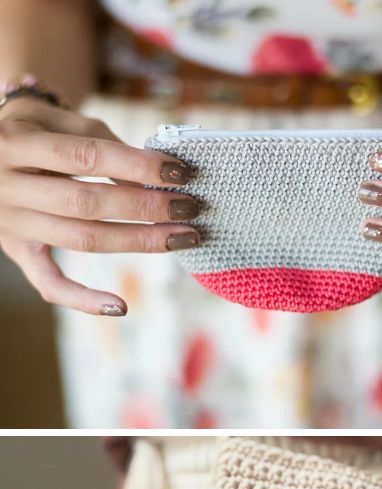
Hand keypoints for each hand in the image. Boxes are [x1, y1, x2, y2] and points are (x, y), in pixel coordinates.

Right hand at [0, 98, 201, 315]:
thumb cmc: (33, 129)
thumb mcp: (55, 118)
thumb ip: (99, 139)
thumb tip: (153, 173)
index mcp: (16, 143)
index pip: (86, 156)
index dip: (137, 165)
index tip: (181, 171)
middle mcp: (7, 186)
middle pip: (86, 203)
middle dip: (147, 206)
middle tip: (192, 207)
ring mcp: (9, 224)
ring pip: (81, 239)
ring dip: (139, 241)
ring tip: (184, 237)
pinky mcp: (16, 252)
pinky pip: (48, 283)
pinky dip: (82, 299)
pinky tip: (121, 306)